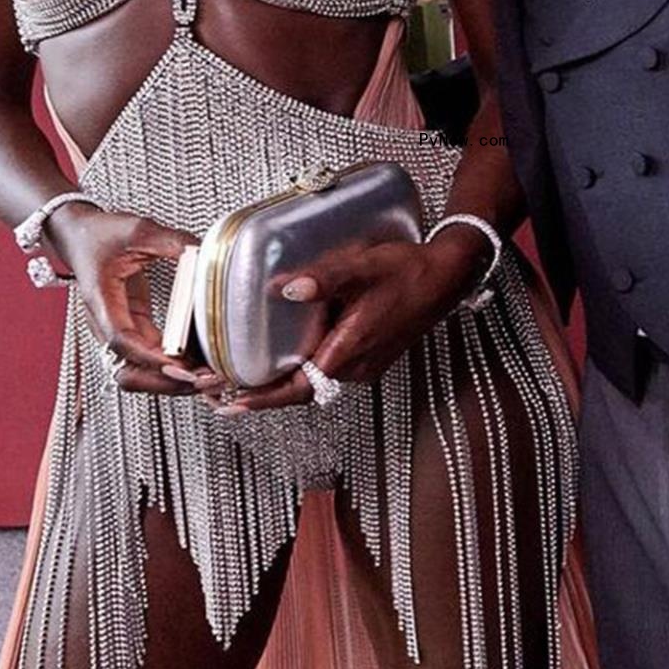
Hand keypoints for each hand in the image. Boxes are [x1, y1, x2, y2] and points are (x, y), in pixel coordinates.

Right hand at [50, 204, 226, 398]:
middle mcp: (107, 323)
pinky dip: (175, 365)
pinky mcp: (133, 327)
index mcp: (102, 301)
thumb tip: (203, 253)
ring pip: (141, 372)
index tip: (180, 363)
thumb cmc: (97, 234)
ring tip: (207, 376)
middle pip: (129, 372)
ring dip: (172, 380)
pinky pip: (153, 356)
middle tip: (202, 378)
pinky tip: (201, 360)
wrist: (77, 234)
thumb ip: (170, 241)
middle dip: (166, 381)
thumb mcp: (136, 229)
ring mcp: (119, 329)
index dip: (151, 356)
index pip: (122, 340)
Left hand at [214, 232, 486, 412]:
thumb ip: (325, 277)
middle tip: (220, 391)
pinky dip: (299, 371)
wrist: (448, 277)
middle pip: (299, 392)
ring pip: (312, 382)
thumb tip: (287, 288)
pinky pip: (325, 371)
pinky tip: (283, 356)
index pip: (298, 388)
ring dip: (279, 384)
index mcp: (351, 351)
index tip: (232, 401)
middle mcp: (356, 367)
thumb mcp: (364, 266)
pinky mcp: (367, 356)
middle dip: (260, 394)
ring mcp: (363, 365)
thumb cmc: (410, 271)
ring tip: (242, 378)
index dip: (263, 397)